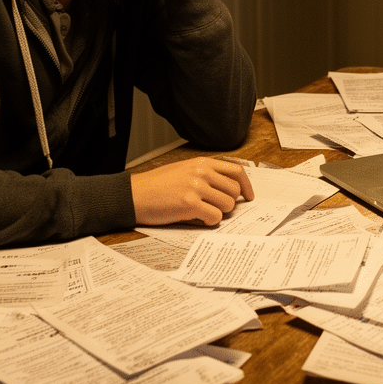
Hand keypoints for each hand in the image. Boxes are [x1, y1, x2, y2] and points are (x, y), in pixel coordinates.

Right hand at [131, 157, 254, 225]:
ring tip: (203, 213)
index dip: (246, 185)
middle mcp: (201, 172)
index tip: (249, 196)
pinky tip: (199, 219)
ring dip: (219, 212)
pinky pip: (215, 217)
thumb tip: (228, 188)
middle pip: (234, 191)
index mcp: (201, 163)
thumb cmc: (156, 185)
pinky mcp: (189, 203)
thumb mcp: (183, 170)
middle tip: (216, 208)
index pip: (236, 171)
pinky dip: (210, 221)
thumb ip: (205, 175)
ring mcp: (196, 187)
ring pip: (228, 205)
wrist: (133, 194)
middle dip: (229, 203)